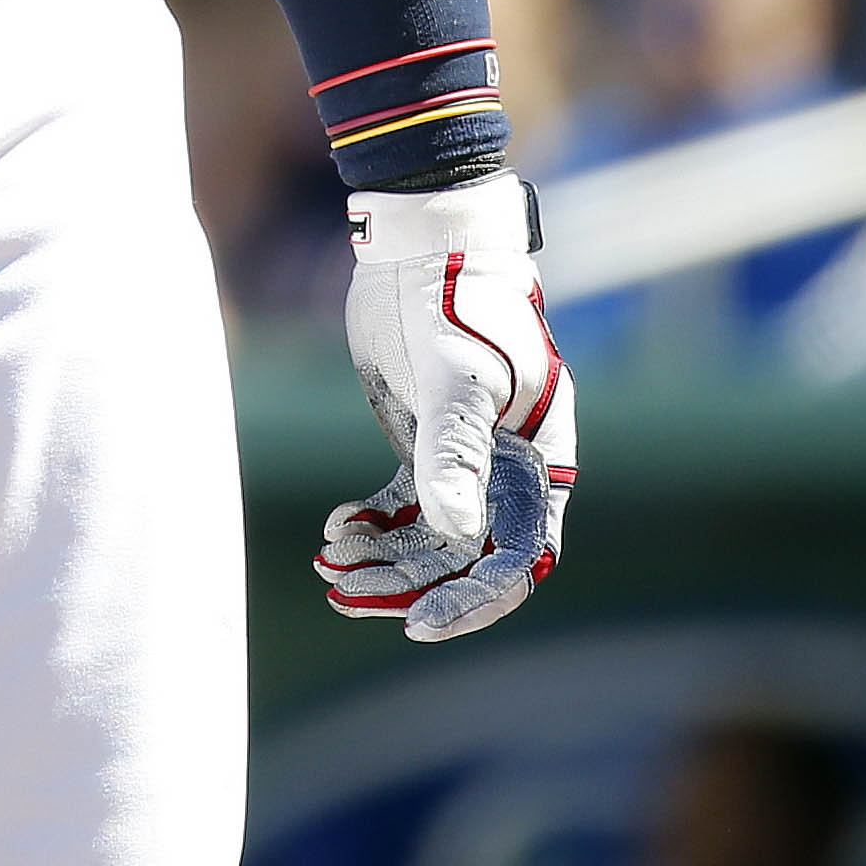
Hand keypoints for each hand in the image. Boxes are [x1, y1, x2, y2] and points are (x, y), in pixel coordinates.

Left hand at [322, 174, 574, 643]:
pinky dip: (372, 521)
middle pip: (463, 555)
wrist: (424, 241)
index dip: (473, 598)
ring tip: (328, 567)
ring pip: (428, 533)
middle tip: (343, 594)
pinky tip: (336, 529)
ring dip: (382, 558)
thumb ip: (455, 452)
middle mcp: (508, 469)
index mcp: (538, 463)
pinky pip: (403, 501)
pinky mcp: (424, 438)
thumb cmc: (457, 301)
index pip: (516, 556)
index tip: (419, 624)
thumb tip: (459, 536)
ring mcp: (464, 456)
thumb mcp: (457, 375)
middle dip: (408, 583)